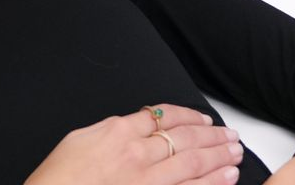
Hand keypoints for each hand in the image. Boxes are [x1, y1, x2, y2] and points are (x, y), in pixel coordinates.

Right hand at [25, 105, 242, 184]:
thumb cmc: (58, 179)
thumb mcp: (78, 140)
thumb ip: (109, 130)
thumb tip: (129, 124)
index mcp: (118, 131)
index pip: (162, 116)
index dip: (188, 116)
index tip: (203, 118)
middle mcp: (137, 153)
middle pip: (185, 137)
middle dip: (212, 135)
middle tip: (230, 135)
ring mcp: (146, 180)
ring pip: (193, 162)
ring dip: (219, 156)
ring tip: (236, 152)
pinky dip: (210, 182)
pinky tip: (226, 177)